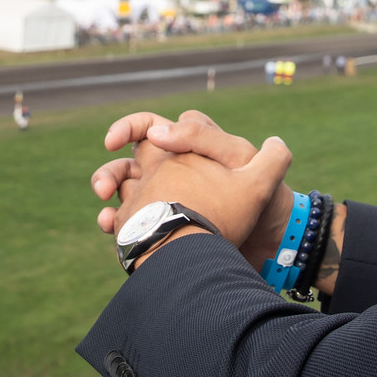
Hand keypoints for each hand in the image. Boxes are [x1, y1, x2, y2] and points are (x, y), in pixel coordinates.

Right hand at [91, 110, 295, 270]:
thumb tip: (158, 130)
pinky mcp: (164, 230)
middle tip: (102, 187)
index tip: (115, 140)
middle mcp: (175, 173)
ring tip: (109, 216)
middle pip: (129, 162)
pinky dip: (116, 226)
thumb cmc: (267, 202)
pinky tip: (113, 231)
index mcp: (192, 149)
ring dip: (109, 200)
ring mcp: (167, 202)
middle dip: (109, 172)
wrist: (274, 248)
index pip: (152, 127)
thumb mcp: (242, 160)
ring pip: (125, 193)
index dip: (130, 128)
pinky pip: (131, 225)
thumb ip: (205, 137)